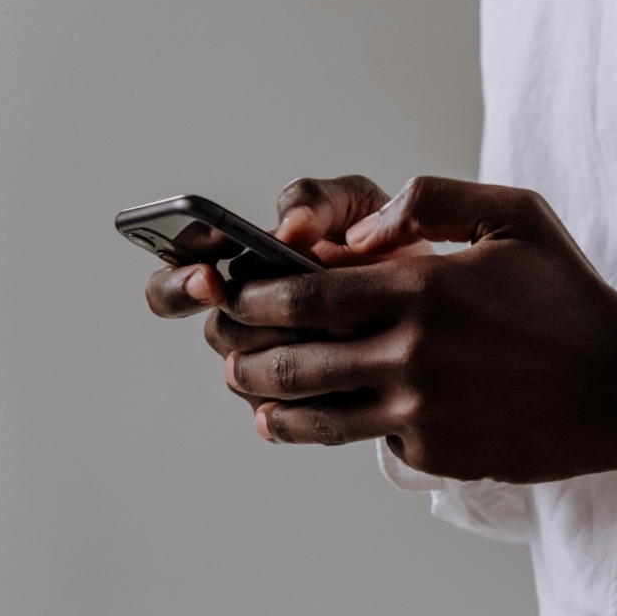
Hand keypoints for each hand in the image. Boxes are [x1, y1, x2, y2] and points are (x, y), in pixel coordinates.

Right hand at [144, 176, 428, 412]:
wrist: (438, 296)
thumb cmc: (383, 241)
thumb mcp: (355, 204)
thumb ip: (316, 201)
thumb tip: (287, 228)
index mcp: (245, 264)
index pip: (178, 275)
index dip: (180, 282)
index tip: (208, 278)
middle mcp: (247, 318)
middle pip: (220, 332)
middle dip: (254, 323)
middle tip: (295, 315)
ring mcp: (270, 365)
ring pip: (251, 376)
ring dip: (291, 357)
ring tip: (342, 337)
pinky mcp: (299, 406)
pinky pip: (286, 414)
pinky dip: (313, 395)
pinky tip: (349, 378)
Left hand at [216, 176, 616, 482]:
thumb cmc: (570, 297)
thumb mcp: (516, 216)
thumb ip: (432, 200)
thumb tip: (358, 233)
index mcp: (423, 289)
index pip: (303, 296)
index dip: (253, 297)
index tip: (237, 296)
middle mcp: (412, 355)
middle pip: (292, 362)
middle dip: (244, 356)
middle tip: (230, 351)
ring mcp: (422, 413)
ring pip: (314, 417)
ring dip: (270, 405)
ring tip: (254, 397)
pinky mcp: (437, 454)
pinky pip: (369, 442)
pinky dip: (345, 429)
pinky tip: (329, 420)